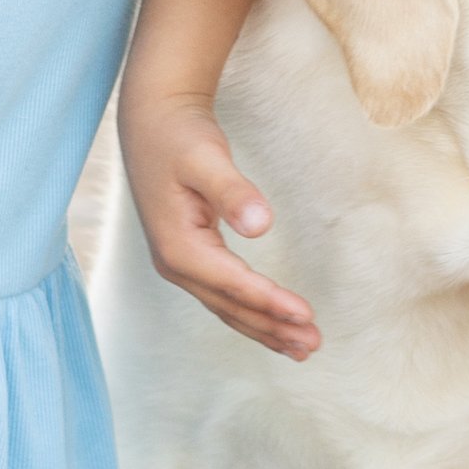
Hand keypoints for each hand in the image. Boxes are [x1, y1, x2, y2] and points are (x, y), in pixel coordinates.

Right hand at [119, 94, 319, 360]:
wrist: (153, 120)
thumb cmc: (180, 135)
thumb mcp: (206, 157)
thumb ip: (233, 192)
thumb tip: (260, 226)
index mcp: (177, 246)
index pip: (232, 284)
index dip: (270, 302)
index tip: (306, 315)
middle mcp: (174, 264)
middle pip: (230, 306)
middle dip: (272, 327)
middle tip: (315, 343)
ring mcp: (180, 264)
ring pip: (227, 308)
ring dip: (264, 329)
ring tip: (303, 348)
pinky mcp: (190, 258)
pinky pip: (223, 296)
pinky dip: (251, 314)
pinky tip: (274, 325)